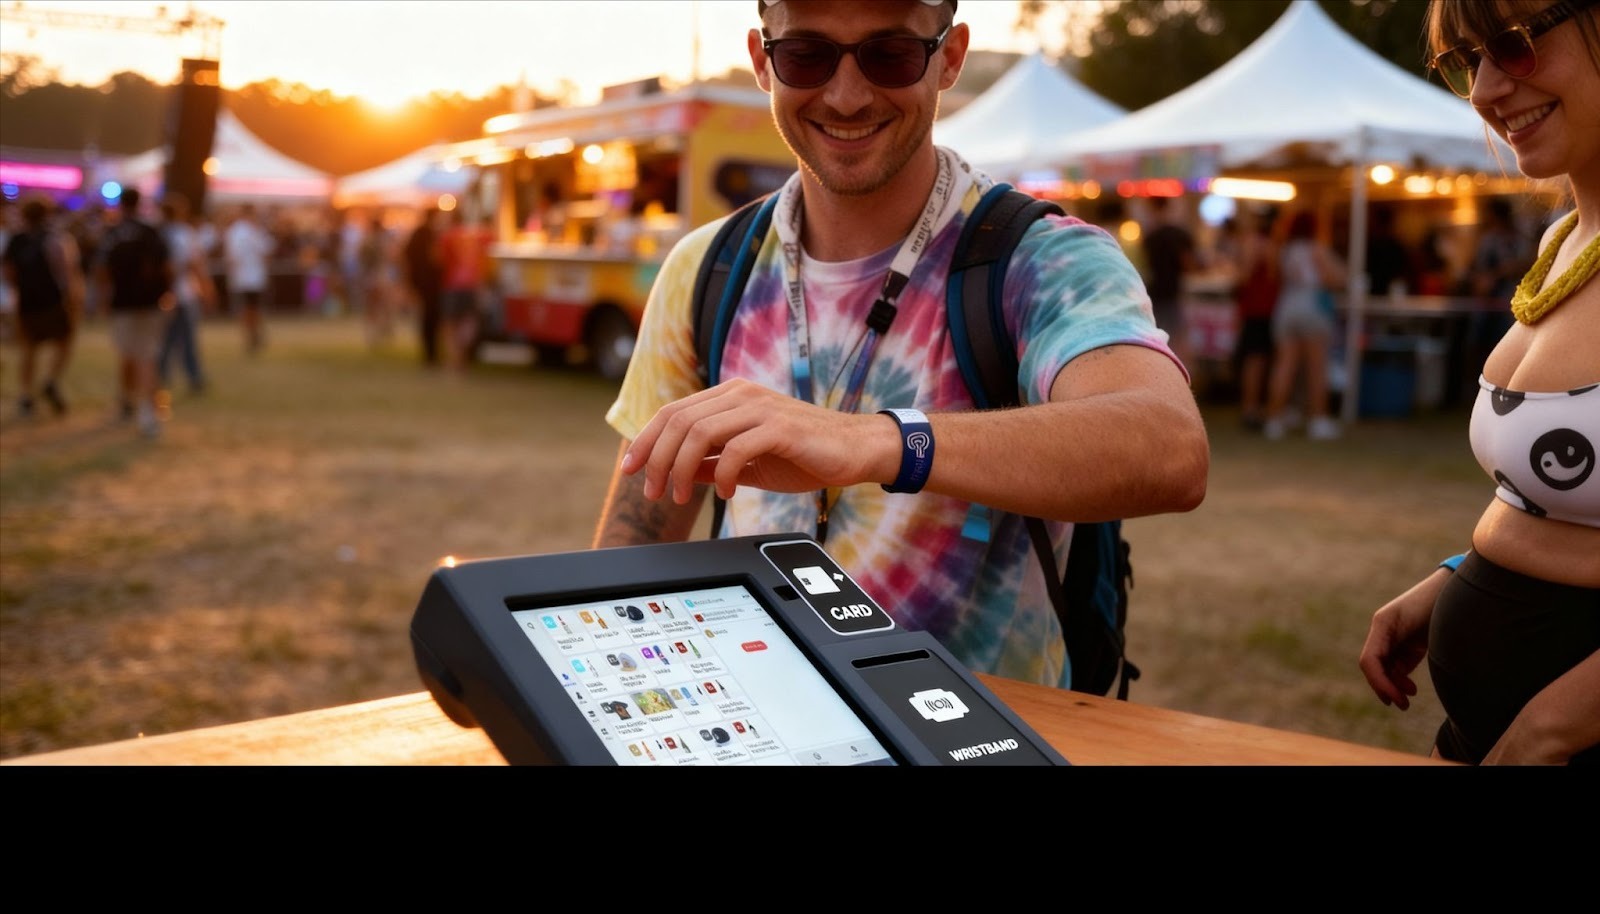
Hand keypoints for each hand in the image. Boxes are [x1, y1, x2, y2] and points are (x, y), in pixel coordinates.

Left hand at [621, 378, 892, 503]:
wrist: (855, 449)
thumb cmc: (804, 453)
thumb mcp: (748, 460)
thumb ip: (713, 461)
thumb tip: (678, 473)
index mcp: (730, 396)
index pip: (673, 413)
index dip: (646, 441)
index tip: (630, 470)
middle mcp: (740, 394)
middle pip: (679, 422)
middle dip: (658, 460)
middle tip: (655, 493)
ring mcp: (760, 408)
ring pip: (700, 433)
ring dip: (683, 470)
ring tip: (684, 497)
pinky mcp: (780, 426)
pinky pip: (735, 450)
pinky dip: (723, 476)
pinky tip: (727, 494)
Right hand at [1358, 568, 1450, 710]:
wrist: (1462, 590)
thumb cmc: (1445, 606)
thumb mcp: (1431, 631)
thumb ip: (1415, 653)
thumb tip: (1402, 679)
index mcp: (1383, 624)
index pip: (1369, 660)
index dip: (1379, 683)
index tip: (1396, 700)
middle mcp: (1383, 630)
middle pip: (1373, 667)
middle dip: (1384, 687)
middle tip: (1402, 705)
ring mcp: (1394, 635)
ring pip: (1383, 668)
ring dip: (1392, 685)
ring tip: (1408, 698)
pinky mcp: (1407, 641)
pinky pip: (1395, 664)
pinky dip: (1399, 678)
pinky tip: (1411, 688)